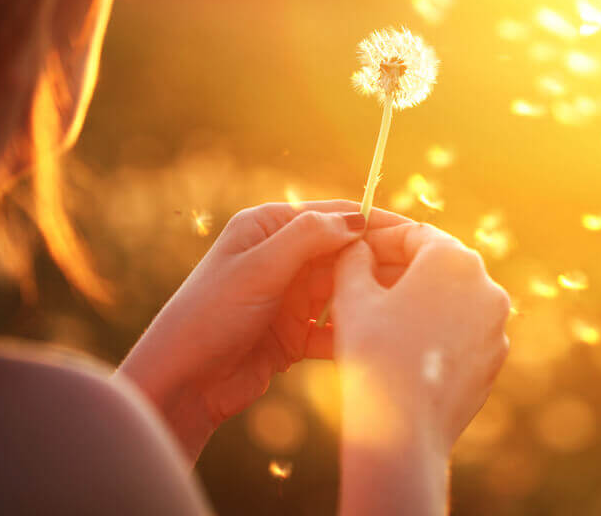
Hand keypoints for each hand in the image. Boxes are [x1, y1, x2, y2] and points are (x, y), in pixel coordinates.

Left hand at [118, 200, 409, 460]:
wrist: (180, 384)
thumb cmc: (207, 316)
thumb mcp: (258, 269)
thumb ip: (308, 238)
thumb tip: (357, 219)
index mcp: (267, 228)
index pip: (333, 215)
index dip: (374, 222)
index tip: (415, 232)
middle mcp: (280, 258)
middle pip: (344, 253)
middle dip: (378, 263)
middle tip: (419, 274)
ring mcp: (288, 297)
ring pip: (343, 291)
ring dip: (367, 298)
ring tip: (402, 307)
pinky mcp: (292, 336)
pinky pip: (332, 329)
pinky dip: (350, 333)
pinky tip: (372, 340)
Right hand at [333, 222, 510, 515]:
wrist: (405, 429)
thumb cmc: (375, 354)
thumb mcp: (352, 296)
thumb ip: (354, 259)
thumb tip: (356, 246)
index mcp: (454, 258)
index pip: (414, 234)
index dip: (380, 240)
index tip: (356, 251)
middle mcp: (486, 285)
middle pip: (437, 264)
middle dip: (398, 269)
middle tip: (362, 280)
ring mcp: (496, 324)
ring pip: (451, 299)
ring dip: (417, 300)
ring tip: (379, 315)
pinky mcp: (495, 357)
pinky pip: (462, 331)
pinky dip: (436, 329)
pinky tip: (403, 345)